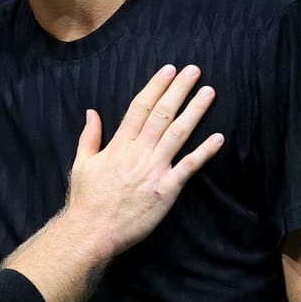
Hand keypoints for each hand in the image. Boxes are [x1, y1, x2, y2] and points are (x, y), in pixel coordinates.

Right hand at [66, 64, 222, 257]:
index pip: (140, 107)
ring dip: (194, 111)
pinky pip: (189, 166)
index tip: (169, 70)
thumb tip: (92, 112)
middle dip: (179, 90)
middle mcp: (138, 152)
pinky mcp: (167, 189)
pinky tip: (218, 137)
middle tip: (194, 70)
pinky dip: (204, 151)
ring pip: (178, 133)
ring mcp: (154, 170)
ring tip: (209, 92)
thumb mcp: (82, 163)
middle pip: (162, 114)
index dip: (156, 86)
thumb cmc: (86, 200)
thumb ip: (90, 136)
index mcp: (119, 144)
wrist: (92, 231)